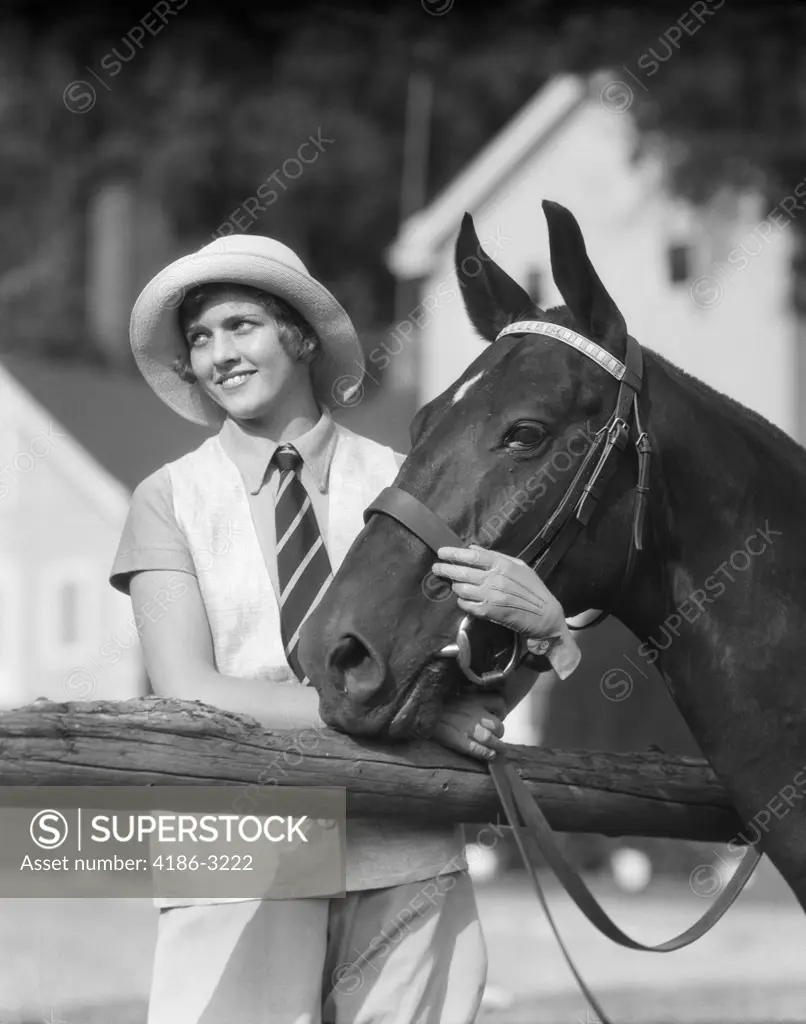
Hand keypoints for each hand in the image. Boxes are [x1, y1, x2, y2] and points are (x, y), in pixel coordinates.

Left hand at [431, 544, 566, 639]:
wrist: (544, 616)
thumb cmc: (533, 589)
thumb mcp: (519, 566)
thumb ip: (496, 555)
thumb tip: (473, 548)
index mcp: (502, 565)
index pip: (472, 556)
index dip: (454, 553)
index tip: (442, 552)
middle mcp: (494, 580)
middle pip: (462, 572)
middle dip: (445, 568)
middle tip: (436, 567)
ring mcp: (489, 597)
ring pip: (460, 588)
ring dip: (455, 585)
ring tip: (455, 584)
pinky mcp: (488, 613)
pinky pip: (465, 604)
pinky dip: (462, 600)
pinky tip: (464, 598)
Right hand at [433, 692, 506, 761]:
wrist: (419, 712)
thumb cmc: (437, 705)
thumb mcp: (456, 694)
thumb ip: (470, 697)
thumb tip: (482, 705)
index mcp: (473, 699)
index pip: (498, 702)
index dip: (501, 711)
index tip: (497, 715)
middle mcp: (473, 712)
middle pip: (497, 724)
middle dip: (499, 733)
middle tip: (496, 737)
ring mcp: (467, 727)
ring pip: (490, 738)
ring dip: (497, 747)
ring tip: (497, 751)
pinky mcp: (458, 740)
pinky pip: (477, 749)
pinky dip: (485, 754)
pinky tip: (488, 756)